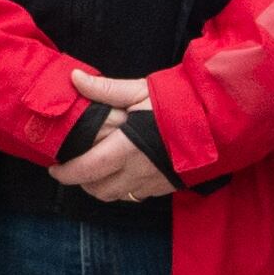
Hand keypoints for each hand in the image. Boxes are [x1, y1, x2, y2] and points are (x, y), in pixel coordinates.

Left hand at [52, 69, 173, 204]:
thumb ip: (105, 89)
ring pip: (116, 196)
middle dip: (81, 182)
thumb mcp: (139, 91)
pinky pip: (137, 195)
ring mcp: (152, 182)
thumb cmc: (178, 103)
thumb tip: (76, 78)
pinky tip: (124, 173)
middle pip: (98, 189)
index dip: (65, 173)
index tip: (54, 168)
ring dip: (102, 188)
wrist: (218, 120)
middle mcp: (136, 171)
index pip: (85, 170)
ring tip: (97, 172)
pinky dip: (124, 189)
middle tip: (75, 168)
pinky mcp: (167, 186)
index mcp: (125, 148)